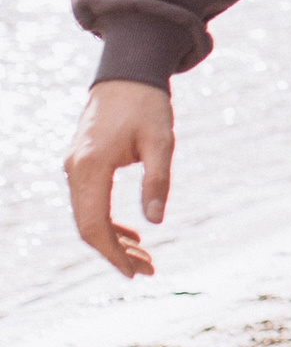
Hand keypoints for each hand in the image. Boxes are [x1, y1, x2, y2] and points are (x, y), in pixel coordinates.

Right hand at [65, 79, 174, 279]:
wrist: (126, 74)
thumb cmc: (146, 104)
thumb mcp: (161, 141)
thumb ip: (157, 180)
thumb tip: (155, 222)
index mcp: (91, 165)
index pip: (94, 224)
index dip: (112, 253)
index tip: (135, 272)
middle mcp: (75, 169)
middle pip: (87, 226)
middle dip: (115, 253)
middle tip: (147, 270)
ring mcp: (74, 166)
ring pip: (86, 216)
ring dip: (112, 240)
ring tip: (144, 257)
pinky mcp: (81, 164)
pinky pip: (88, 202)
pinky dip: (107, 222)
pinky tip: (131, 233)